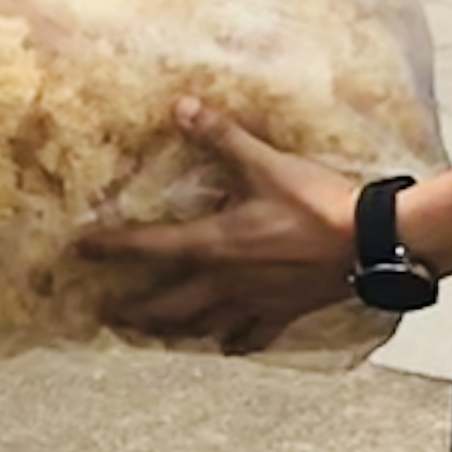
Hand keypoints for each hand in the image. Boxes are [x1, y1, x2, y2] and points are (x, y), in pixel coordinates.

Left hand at [81, 99, 364, 355]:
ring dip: (174, 330)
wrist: (370, 244)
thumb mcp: (265, 164)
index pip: (150, 247)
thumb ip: (220, 136)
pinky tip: (229, 347)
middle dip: (136, 311)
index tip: (81, 251)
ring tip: (152, 336)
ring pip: (203, 326)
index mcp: (215, 244)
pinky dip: (237, 342)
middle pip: (169, 304)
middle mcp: (227, 282)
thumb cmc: (316, 204)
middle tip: (108, 316)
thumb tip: (181, 105)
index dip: (113, 247)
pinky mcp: (284, 312)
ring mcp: (255, 303)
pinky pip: (253, 335)